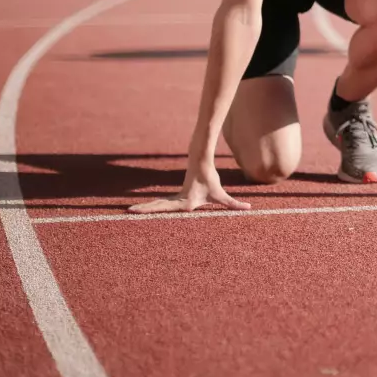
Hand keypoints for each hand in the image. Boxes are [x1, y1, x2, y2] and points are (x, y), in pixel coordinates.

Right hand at [128, 160, 251, 213]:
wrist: (202, 164)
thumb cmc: (211, 181)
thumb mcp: (222, 195)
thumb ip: (234, 204)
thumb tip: (248, 207)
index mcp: (185, 202)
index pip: (167, 207)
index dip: (153, 209)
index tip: (142, 210)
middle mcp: (177, 200)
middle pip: (158, 206)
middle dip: (144, 210)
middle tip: (128, 212)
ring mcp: (175, 198)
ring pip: (158, 204)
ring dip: (145, 208)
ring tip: (130, 211)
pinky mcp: (176, 197)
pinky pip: (161, 204)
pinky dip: (152, 207)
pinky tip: (144, 210)